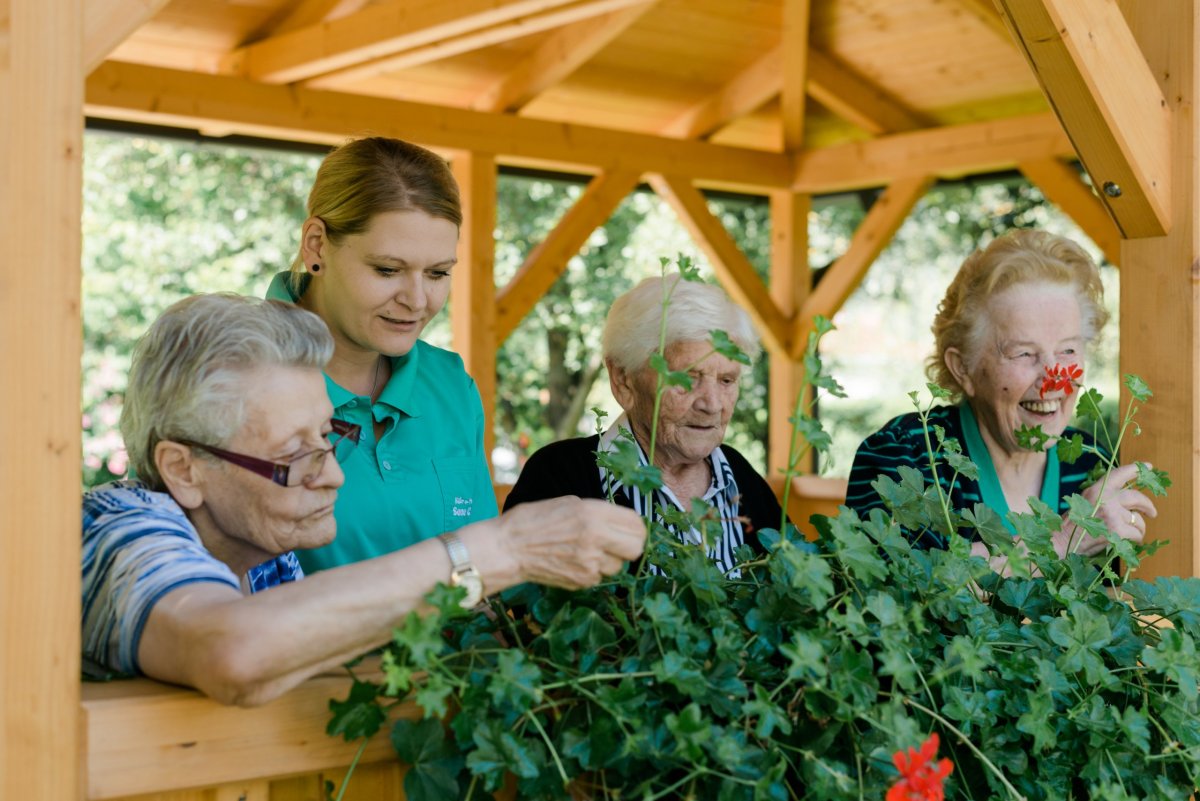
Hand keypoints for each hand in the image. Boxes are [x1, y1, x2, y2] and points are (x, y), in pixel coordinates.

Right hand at [496, 496, 646, 589]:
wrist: (507, 549)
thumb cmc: (533, 520)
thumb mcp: (569, 503)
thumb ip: (598, 512)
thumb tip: (619, 522)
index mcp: (592, 514)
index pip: (636, 524)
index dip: (635, 526)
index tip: (628, 527)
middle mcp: (595, 539)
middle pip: (636, 548)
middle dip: (630, 544)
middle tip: (619, 541)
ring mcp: (589, 564)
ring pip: (618, 565)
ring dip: (610, 559)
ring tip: (588, 549)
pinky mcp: (582, 581)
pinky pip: (600, 576)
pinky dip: (593, 570)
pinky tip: (574, 560)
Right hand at [1057, 462, 1157, 556]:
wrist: (1062, 542)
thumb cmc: (1072, 525)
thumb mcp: (1084, 503)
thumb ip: (1103, 498)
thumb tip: (1126, 500)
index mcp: (1097, 489)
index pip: (1120, 474)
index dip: (1136, 470)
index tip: (1148, 467)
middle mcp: (1106, 498)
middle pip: (1137, 497)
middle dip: (1148, 506)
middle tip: (1152, 513)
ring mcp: (1113, 514)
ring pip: (1139, 520)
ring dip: (1138, 528)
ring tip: (1131, 535)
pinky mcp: (1118, 530)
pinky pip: (1137, 534)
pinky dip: (1136, 539)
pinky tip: (1127, 542)